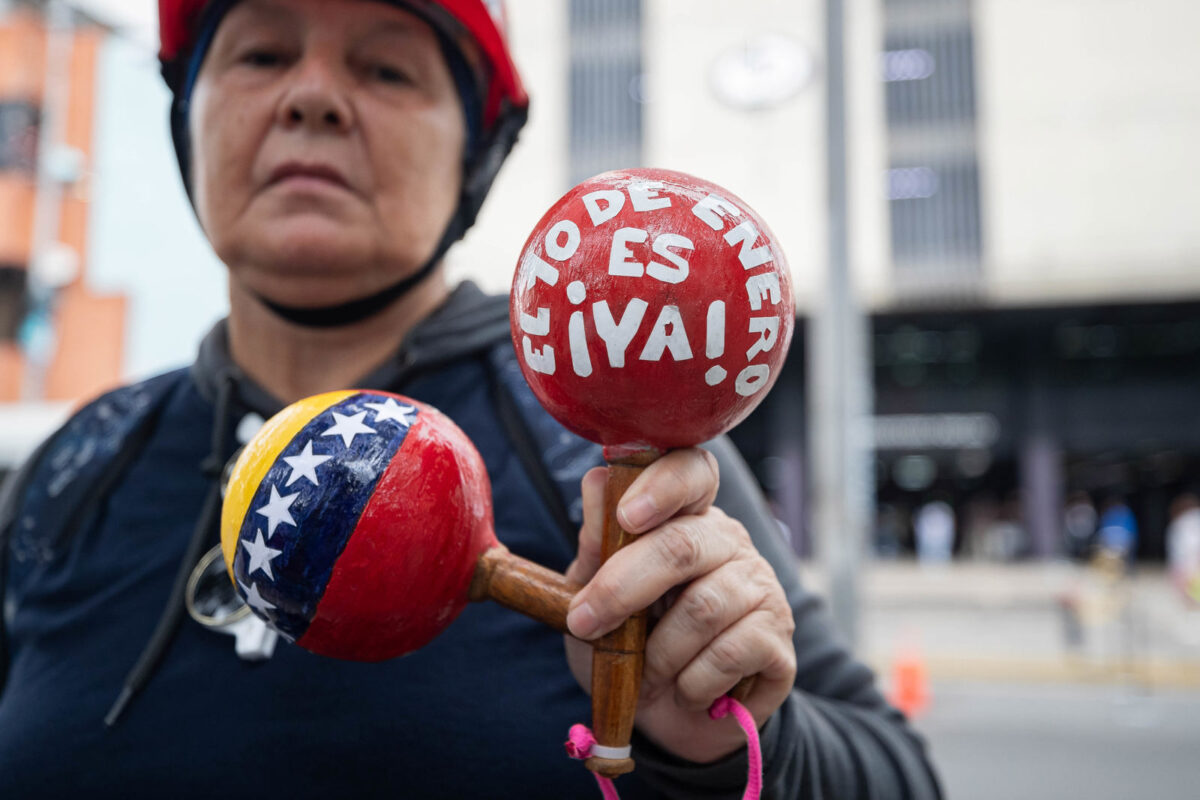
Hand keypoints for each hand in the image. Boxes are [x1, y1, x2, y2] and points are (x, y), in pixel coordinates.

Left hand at [563, 448, 796, 763]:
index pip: (692, 472)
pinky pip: (729, 654)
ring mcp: (761, 586)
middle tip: (584, 623)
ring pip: (702, 608)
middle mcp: (729, 542)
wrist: (665, 717)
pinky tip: (687, 688)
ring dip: (657, 652)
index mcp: (685, 517)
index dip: (662, 485)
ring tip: (647, 671)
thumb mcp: (593, 595)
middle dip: (623, 588)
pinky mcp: (778, 637)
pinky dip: (692, 681)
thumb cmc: (627, 644)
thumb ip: (596, 544)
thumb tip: (595, 481)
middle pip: (683, 545)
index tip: (627, 515)